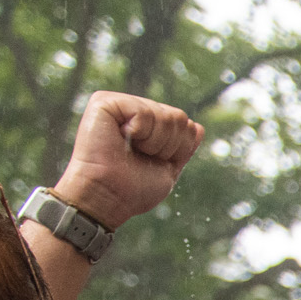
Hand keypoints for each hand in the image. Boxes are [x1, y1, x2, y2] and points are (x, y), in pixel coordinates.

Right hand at [49, 91, 204, 233]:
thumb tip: (197, 126)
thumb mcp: (167, 169)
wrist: (108, 197)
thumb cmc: (132, 189)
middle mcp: (132, 110)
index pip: (182, 123)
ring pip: (164, 114)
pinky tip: (121, 139)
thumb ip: (183, 147)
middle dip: (168, 145)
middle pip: (178, 116)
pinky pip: (143, 112)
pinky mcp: (104, 102)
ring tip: (130, 150)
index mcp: (146, 125)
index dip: (177, 148)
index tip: (154, 162)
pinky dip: (139, 133)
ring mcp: (119, 104)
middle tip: (142, 157)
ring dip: (154, 142)